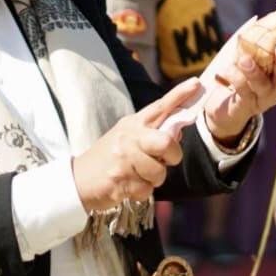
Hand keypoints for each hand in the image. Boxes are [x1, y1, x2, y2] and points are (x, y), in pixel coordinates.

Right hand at [72, 80, 201, 212]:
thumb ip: (152, 132)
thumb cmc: (109, 157)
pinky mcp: (118, 180)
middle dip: (173, 157)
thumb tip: (178, 132)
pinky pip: (146, 190)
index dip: (180, 95)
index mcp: (134, 123)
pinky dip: (141, 192)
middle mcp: (128, 137)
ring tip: (138, 175)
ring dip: (154, 180)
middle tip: (166, 161)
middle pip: (167, 143)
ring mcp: (123, 159)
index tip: (198, 83)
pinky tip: (128, 186)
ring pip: (159, 173)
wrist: (78, 179)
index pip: (161, 106)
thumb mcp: (127, 136)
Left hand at [205, 37, 275, 144]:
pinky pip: (242, 91)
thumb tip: (274, 16)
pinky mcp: (246, 106)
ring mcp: (263, 99)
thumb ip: (265, 42)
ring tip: (245, 60)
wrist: (228, 108)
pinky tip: (227, 68)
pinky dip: (234, 78)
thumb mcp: (256, 57)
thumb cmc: (245, 74)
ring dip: (254, 71)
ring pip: (262, 85)